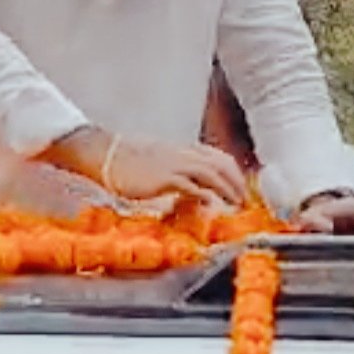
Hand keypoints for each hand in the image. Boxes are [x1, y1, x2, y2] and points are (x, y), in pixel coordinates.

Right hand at [105, 139, 246, 206]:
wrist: (109, 155)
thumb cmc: (132, 160)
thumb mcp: (162, 160)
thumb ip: (180, 171)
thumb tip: (194, 187)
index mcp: (184, 150)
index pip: (219, 157)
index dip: (234, 173)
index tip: (241, 188)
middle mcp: (183, 154)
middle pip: (220, 164)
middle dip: (236, 182)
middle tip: (244, 200)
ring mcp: (174, 164)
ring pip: (210, 173)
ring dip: (226, 189)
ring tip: (235, 203)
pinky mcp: (163, 178)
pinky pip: (189, 184)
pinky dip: (203, 193)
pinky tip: (211, 203)